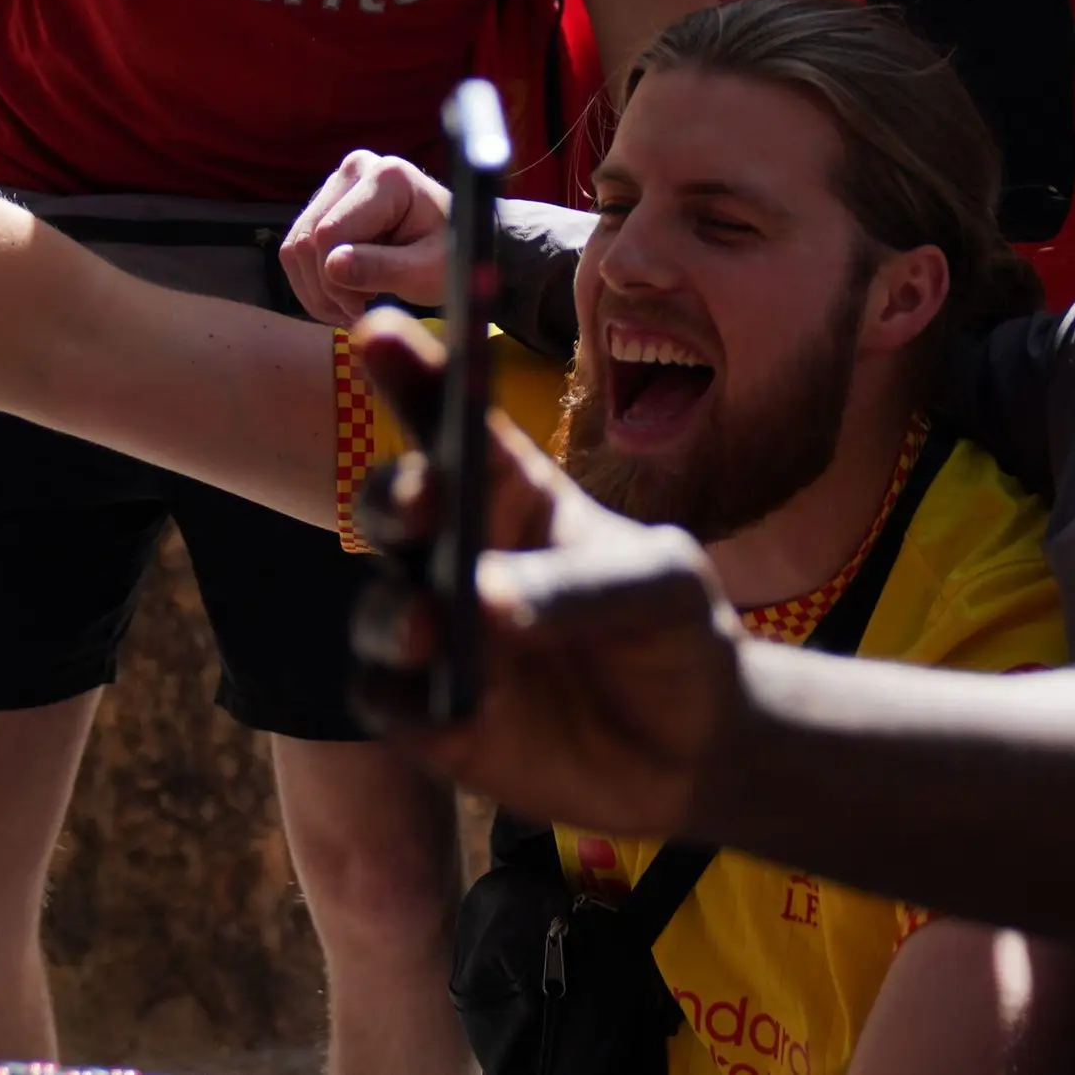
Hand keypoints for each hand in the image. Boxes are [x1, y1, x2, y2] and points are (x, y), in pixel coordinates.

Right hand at [281, 149, 451, 325]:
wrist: (461, 245)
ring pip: (295, 247)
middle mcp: (357, 168)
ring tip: (355, 303)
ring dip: (318, 288)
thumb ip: (382, 269)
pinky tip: (348, 291)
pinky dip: (314, 280)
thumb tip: (332, 266)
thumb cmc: (454, 257)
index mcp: (388, 177)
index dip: (335, 280)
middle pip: (307, 239)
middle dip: (326, 288)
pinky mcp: (327, 203)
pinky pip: (297, 248)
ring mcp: (339, 183)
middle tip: (358, 311)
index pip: (330, 233)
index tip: (363, 309)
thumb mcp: (427, 272)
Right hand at [345, 314, 744, 836]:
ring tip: (436, 625)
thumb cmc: (674, 632)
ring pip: (380, 609)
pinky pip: (385, 700)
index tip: (381, 327)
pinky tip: (451, 707)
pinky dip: (407, 700)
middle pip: (394, 506)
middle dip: (394, 495)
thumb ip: (584, 584)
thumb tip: (488, 601)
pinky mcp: (429, 715)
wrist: (695, 746)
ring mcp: (439, 634)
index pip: (454, 420)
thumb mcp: (663, 586)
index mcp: (515, 494)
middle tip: (425, 497)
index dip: (414, 373)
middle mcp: (463, 554)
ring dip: (396, 614)